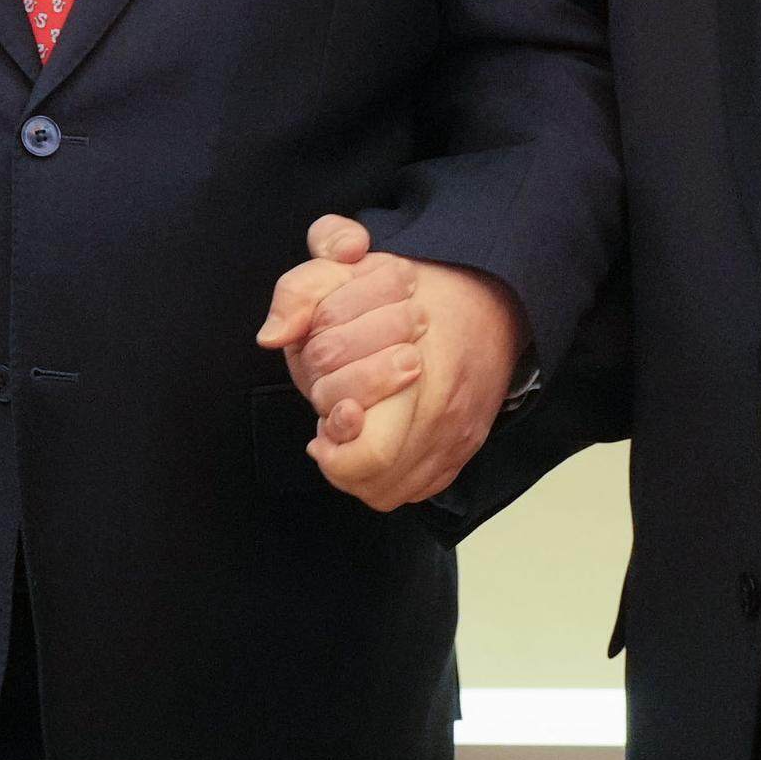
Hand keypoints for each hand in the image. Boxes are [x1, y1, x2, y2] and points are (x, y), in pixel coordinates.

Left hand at [256, 216, 523, 509]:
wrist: (488, 299)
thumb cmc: (410, 290)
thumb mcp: (345, 269)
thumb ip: (301, 291)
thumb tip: (272, 335)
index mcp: (415, 362)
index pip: (362, 434)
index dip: (334, 425)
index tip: (331, 408)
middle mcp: (442, 406)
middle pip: (372, 468)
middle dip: (340, 448)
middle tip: (337, 416)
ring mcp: (457, 434)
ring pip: (388, 490)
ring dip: (356, 469)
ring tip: (349, 432)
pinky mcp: (463, 451)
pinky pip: (415, 490)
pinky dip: (385, 477)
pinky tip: (373, 442)